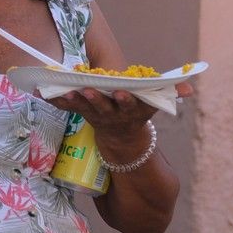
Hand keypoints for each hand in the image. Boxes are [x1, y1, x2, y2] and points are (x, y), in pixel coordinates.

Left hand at [51, 83, 194, 162]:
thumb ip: (171, 93)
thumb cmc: (139, 115)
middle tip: (87, 90)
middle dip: (95, 99)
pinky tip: (41, 91)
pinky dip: (54, 99)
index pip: (129, 105)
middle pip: (102, 107)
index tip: (121, 93)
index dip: (125, 100)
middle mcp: (113, 115)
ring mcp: (96, 116)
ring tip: (61, 90)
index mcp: (131, 111)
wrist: (123, 143)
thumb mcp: (155, 106)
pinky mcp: (82, 114)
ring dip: (71, 99)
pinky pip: (66, 106)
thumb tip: (191, 89)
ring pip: (82, 107)